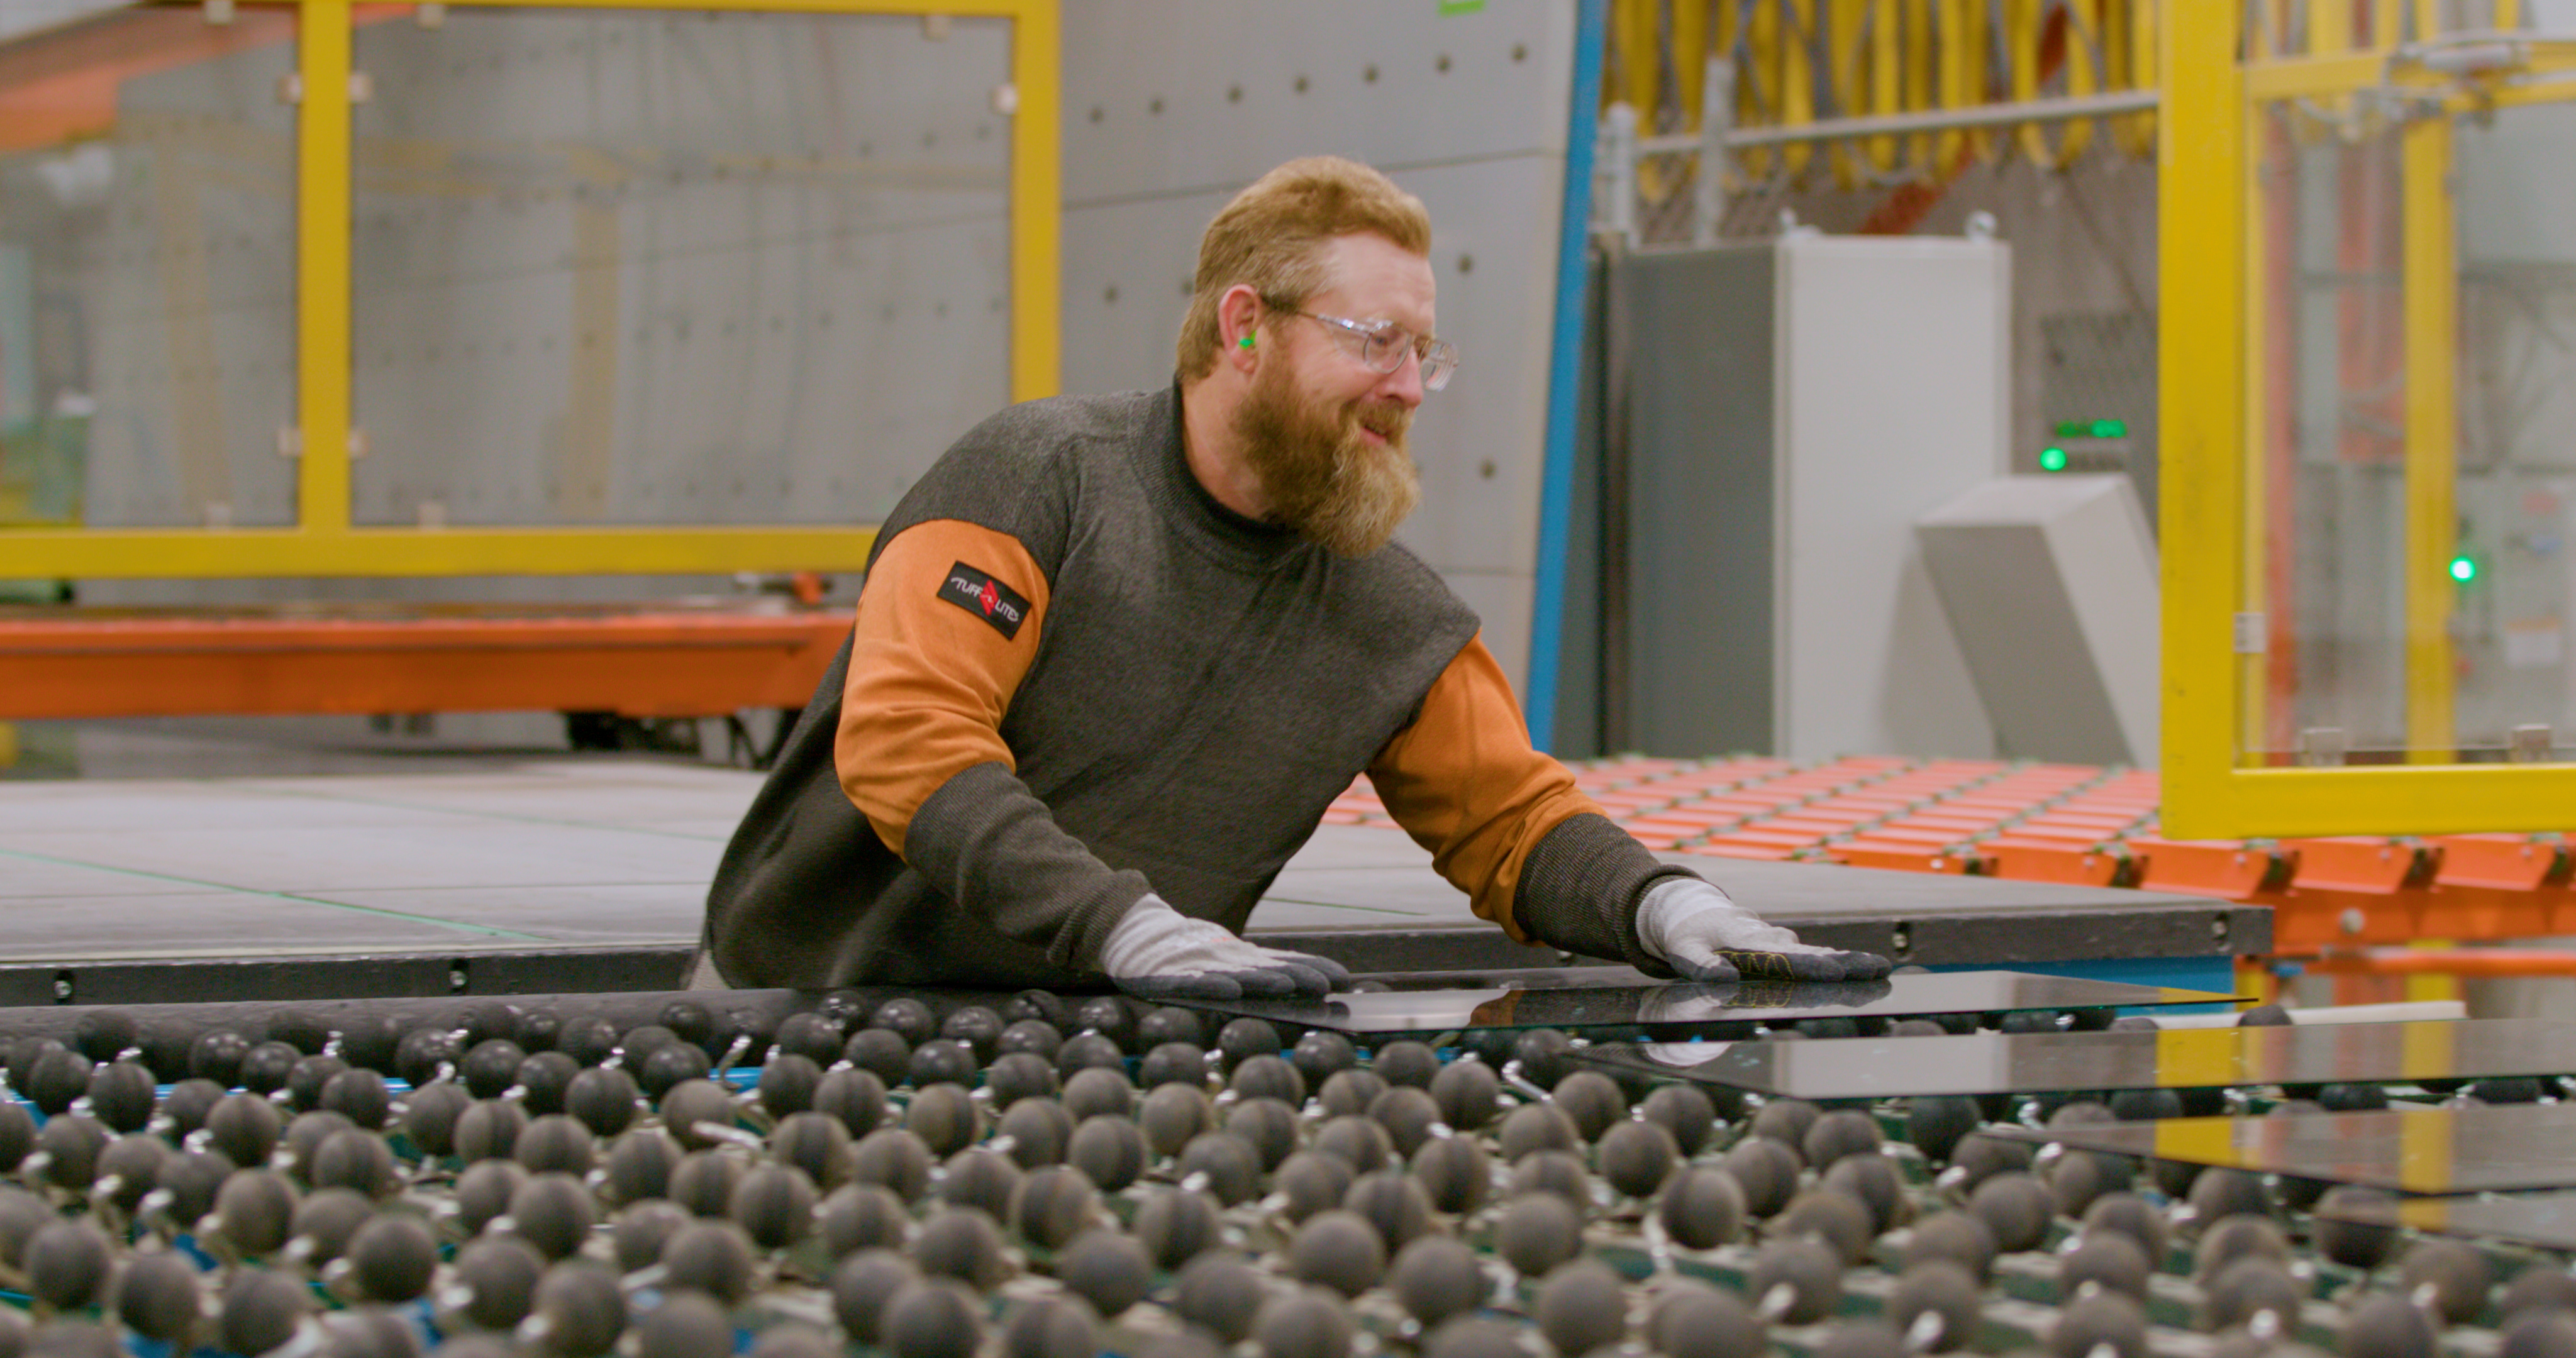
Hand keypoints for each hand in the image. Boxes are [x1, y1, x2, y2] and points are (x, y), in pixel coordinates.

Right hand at [1099, 895, 1353, 1000]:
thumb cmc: (1188, 951)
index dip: (1313, 967)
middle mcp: (1224, 958)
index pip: (1284, 960)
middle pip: (1266, 967)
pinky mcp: (1169, 976)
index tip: (1344, 978)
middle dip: (1297, 976)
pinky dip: (1212, 986)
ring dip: (1262, 981)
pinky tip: (1231, 992)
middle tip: (1326, 987)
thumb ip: (1262, 967)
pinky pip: (1192, 983)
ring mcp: (1197, 965)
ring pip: (1235, 973)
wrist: (1134, 932)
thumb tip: (1310, 983)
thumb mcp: (1229, 955)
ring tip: (1287, 986)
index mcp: (1241, 956)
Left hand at [1634, 878, 1892, 982]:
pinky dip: (1834, 961)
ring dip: (1846, 963)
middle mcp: (1770, 938)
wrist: (1691, 908)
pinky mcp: (1782, 945)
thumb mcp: (1685, 950)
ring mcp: (1779, 940)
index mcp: (1747, 940)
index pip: (1783, 956)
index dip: (1810, 965)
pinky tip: (1859, 971)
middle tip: (1879, 968)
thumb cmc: (1688, 933)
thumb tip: (1725, 982)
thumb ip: (1703, 967)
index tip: (1835, 970)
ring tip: (1878, 973)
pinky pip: (1810, 954)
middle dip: (1846, 962)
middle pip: (1812, 953)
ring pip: (1816, 953)